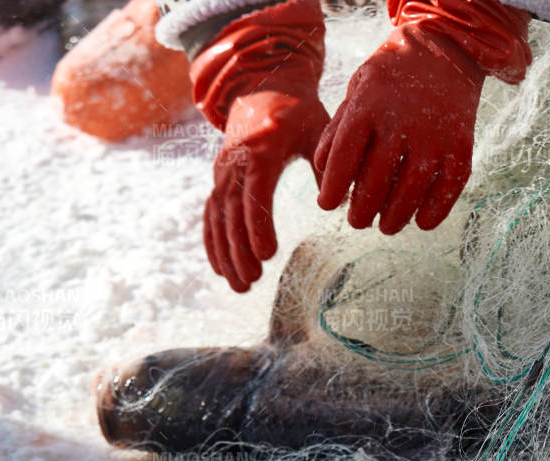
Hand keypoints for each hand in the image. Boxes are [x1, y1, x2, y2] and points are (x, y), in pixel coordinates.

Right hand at [187, 0, 327, 291]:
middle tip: (252, 281)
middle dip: (240, 248)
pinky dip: (213, 241)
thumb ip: (327, 159)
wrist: (262, 85)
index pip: (256, 190)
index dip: (259, 223)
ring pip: (219, 216)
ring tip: (241, 286)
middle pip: (233, 210)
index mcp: (262, 148)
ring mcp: (223, 170)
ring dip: (226, 253)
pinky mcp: (220, 179)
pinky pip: (212, 213)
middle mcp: (236, 160)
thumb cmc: (299, 111)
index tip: (267, 253)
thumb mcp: (318, 127)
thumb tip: (338, 198)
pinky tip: (221, 269)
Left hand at [315, 0, 531, 234]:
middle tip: (356, 221)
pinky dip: (434, 211)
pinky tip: (421, 222)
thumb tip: (322, 170)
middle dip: (361, 211)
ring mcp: (434, 137)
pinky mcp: (460, 147)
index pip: (344, 159)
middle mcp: (401, 124)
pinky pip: (447, 189)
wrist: (444, 50)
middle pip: (375, 183)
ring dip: (395, 218)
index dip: (333, 188)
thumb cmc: (390, 77)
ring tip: (385, 226)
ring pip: (410, 192)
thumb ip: (338, 129)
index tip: (327, 205)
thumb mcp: (356, 91)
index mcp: (368, 108)